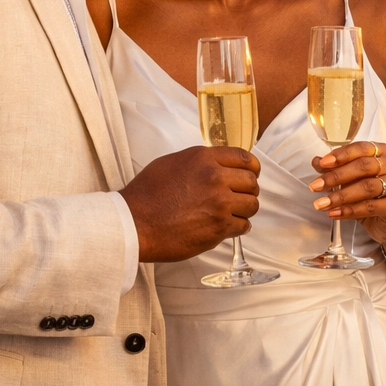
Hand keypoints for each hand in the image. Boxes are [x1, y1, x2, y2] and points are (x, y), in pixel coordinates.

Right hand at [121, 146, 259, 262]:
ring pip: (251, 205)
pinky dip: (239, 227)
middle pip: (251, 182)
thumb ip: (199, 162)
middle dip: (248, 190)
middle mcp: (215, 177)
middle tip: (239, 198)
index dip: (251, 168)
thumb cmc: (146, 195)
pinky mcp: (219, 227)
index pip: (244, 158)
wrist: (134, 223)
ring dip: (245, 210)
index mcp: (204, 158)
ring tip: (234, 214)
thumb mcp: (172, 163)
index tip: (250, 175)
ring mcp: (219, 203)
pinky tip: (229, 227)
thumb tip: (217, 166)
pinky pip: (243, 226)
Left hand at [310, 141, 385, 257]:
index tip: (322, 163)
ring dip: (340, 196)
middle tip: (315, 186)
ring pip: (367, 187)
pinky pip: (370, 207)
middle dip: (336, 176)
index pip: (362, 148)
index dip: (341, 155)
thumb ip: (335, 169)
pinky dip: (349, 210)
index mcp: (383, 153)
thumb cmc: (370, 196)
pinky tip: (334, 213)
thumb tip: (316, 161)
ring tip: (321, 203)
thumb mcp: (351, 181)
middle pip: (364, 166)